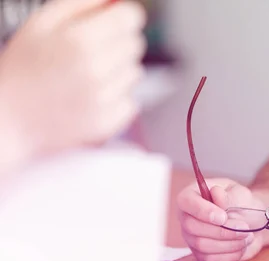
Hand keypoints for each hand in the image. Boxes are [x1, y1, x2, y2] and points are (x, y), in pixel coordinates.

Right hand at [0, 0, 146, 157]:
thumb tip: (115, 0)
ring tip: (85, 77)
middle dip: (119, 41)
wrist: (11, 119)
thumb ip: (81, 4)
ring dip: (117, 71)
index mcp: (80, 41)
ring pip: (134, 72)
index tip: (115, 19)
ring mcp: (104, 99)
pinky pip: (130, 100)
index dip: (124, 15)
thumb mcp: (40, 24)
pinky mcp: (109, 121)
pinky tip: (90, 97)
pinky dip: (116, 98)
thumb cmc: (24, 67)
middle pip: (136, 43)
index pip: (131, 18)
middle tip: (91, 51)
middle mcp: (97, 71)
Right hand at [177, 179, 264, 260]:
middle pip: (192, 227)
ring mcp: (192, 238)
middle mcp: (187, 217)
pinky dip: (230, 254)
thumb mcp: (239, 194)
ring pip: (202, 245)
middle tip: (243, 227)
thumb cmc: (242, 204)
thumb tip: (216, 193)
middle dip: (221, 230)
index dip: (202, 210)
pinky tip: (241, 245)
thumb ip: (228, 195)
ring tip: (247, 235)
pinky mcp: (201, 255)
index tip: (223, 217)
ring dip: (229, 242)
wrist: (253, 222)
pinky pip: (210, 260)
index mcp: (193, 195)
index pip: (186, 201)